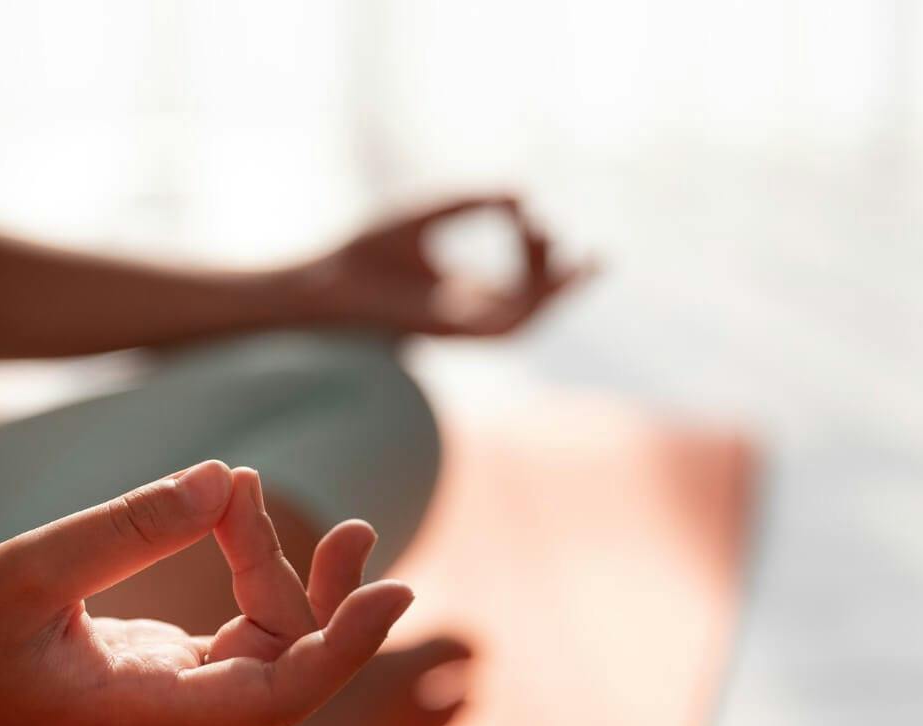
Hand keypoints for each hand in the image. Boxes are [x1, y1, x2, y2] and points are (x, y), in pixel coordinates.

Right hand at [0, 461, 411, 725]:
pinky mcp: (149, 670)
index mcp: (143, 715)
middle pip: (287, 662)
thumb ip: (126, 528)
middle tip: (349, 525)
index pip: (280, 695)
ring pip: (262, 641)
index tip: (397, 590)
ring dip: (279, 570)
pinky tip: (231, 513)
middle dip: (326, 593)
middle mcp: (168, 715)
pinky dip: (241, 570)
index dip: (348, 646)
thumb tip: (222, 477)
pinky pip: (228, 627)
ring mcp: (161, 695)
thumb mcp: (27, 571)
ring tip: (250, 487)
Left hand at [297, 194, 596, 337]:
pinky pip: (507, 329)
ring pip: (529, 320)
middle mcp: (468, 314)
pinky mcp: (452, 335)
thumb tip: (521, 194)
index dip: (536, 247)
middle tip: (597, 254)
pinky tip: (546, 276)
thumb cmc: (364, 251)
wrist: (325, 279)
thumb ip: (473, 203)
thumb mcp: (429, 214)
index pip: (520, 279)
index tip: (528, 209)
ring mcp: (462, 329)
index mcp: (463, 291)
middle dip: (567, 280)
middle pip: (534, 303)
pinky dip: (532, 303)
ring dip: (558, 294)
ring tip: (584, 264)